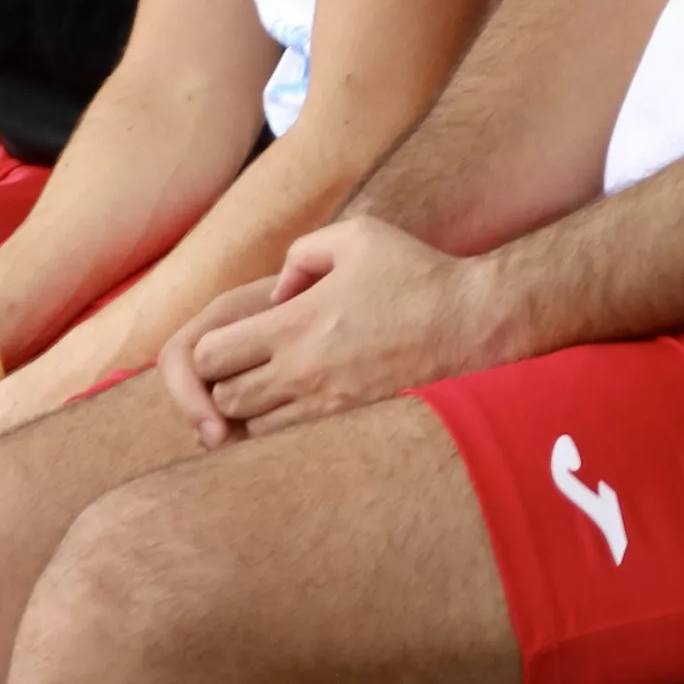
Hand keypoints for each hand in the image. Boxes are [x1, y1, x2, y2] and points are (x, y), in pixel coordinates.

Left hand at [174, 221, 505, 443]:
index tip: (234, 340)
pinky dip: (286, 433)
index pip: (206, 357)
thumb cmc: (417, 275)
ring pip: (255, 431)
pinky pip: (294, 446)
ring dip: (255, 414)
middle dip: (224, 385)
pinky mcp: (352, 430)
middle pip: (224, 400)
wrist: (476, 326)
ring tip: (278, 389)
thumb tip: (276, 293)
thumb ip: (302, 254)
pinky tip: (307, 408)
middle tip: (249, 368)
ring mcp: (327, 408)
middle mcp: (302, 373)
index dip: (208, 351)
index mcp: (293, 325)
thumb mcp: (357, 236)